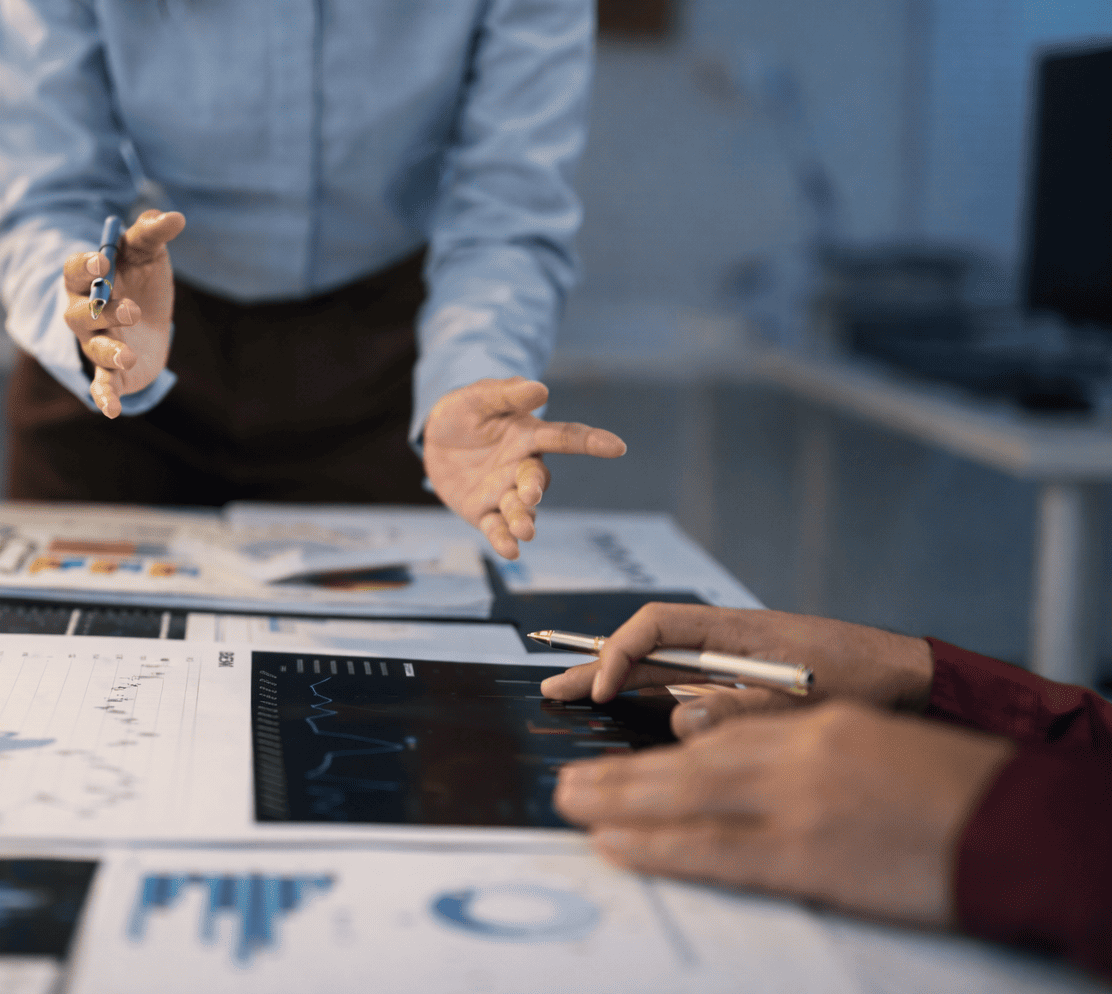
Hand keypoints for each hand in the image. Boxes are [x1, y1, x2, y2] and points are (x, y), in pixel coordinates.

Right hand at [63, 209, 185, 416]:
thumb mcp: (148, 254)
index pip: (74, 272)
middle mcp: (84, 314)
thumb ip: (153, 234)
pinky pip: (101, 385)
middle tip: (129, 310)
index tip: (103, 262)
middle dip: (101, 312)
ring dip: (109, 352)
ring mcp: (95, 344)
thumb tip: (174, 217)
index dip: (84, 267)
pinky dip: (103, 397)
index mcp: (88, 280)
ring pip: (92, 349)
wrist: (151, 323)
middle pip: (79, 313)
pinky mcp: (111, 373)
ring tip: (129, 355)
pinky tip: (110, 410)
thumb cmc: (142, 281)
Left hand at [423, 377, 625, 558]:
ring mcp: (504, 492)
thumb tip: (541, 389)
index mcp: (529, 436)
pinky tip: (510, 551)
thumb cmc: (465, 413)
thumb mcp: (480, 398)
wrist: (435, 439)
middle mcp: (521, 467)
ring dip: (523, 520)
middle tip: (529, 494)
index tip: (618, 447)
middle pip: (537, 479)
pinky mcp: (483, 512)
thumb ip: (507, 394)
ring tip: (524, 531)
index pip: (565, 437)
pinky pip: (496, 529)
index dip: (592, 442)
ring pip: (520, 509)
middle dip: (535, 487)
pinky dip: (503, 541)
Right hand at [539, 604, 933, 737]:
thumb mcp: (805, 696)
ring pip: (657, 672)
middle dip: (597, 667)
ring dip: (615, 684)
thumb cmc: (866, 678)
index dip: (621, 652)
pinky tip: (625, 712)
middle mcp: (723, 644)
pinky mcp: (741, 691)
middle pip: (646, 649)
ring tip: (570, 697)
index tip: (607, 689)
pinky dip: (648, 701)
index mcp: (734, 630)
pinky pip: (682, 693)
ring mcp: (730, 667)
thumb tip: (681, 718)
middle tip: (552, 688)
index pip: (657, 626)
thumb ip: (743, 708)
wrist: (911, 682)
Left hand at [554, 701, 1014, 926]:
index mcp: (814, 726)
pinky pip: (714, 852)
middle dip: (621, 773)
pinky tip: (617, 844)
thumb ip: (788, 740)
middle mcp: (797, 756)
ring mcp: (799, 805)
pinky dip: (658, 846)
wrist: (1015, 828)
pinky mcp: (808, 857)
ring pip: (686, 798)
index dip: (662, 750)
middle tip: (567, 784)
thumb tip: (706, 737)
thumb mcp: (864, 744)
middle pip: (686, 760)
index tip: (619, 764)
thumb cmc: (947, 791)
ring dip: (620, 804)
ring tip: (572, 806)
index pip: (719, 731)